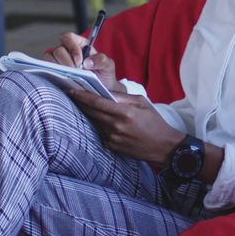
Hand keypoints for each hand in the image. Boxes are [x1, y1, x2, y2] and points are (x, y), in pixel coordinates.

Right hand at [43, 32, 125, 92]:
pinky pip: (46, 69)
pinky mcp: (53, 72)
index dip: (72, 47)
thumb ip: (101, 60)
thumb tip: (87, 62)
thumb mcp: (108, 66)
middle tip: (75, 71)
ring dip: (58, 68)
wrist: (100, 90)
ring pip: (49, 58)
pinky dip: (51, 73)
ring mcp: (58, 61)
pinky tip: (63, 80)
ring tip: (70, 77)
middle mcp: (66, 51)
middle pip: (58, 49)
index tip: (79, 61)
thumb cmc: (103, 75)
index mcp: (79, 44)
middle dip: (66, 61)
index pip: (68, 37)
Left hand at [67, 90, 184, 165]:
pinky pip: (101, 132)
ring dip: (89, 114)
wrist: (163, 146)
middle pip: (91, 112)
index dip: (83, 96)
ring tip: (84, 105)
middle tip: (71, 94)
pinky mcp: (112, 146)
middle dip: (81, 103)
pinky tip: (102, 121)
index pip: (97, 102)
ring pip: (95, 122)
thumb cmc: (154, 122)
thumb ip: (124, 97)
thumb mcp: (142, 103)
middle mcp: (116, 126)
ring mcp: (113, 138)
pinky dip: (100, 125)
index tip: (72, 89)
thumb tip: (106, 92)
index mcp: (124, 113)